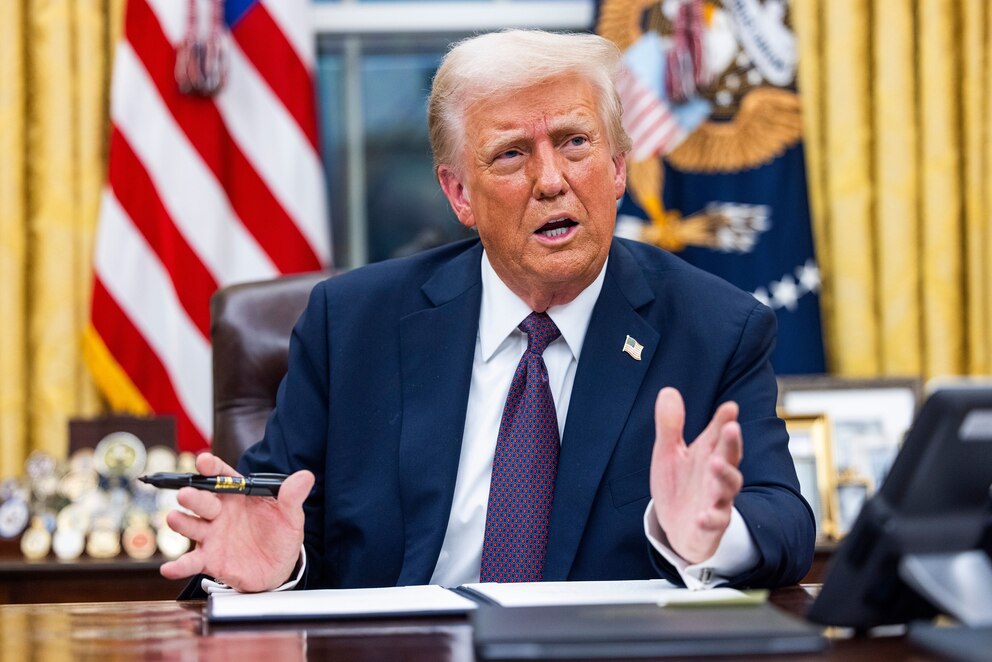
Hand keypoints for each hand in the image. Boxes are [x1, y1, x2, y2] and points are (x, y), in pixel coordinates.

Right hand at [160, 452, 314, 591]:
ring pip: (191, 526)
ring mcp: (211, 535)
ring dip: (181, 522)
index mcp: (237, 496)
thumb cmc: (280, 535)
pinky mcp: (209, 559)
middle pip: (202, 500)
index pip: (222, 476)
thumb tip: (306, 476)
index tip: (204, 461)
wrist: (279, 568)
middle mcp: (219, 513)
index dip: (212, 468)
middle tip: (187, 494)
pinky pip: (191, 562)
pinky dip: (178, 566)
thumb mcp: (290, 516)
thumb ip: (292, 496)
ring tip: (175, 519)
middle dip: (194, 496)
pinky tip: (169, 569)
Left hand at [650, 387, 742, 563]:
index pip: (718, 435)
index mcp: (708, 455)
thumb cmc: (680, 486)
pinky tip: (703, 515)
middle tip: (732, 427)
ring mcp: (716, 501)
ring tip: (716, 463)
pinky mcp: (709, 526)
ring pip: (727, 488)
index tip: (730, 407)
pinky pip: (714, 523)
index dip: (724, 421)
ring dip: (725, 476)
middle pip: (729, 457)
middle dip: (731, 443)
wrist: (679, 529)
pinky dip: (711, 519)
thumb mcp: (669, 454)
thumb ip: (670, 426)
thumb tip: (668, 391)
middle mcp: (717, 477)